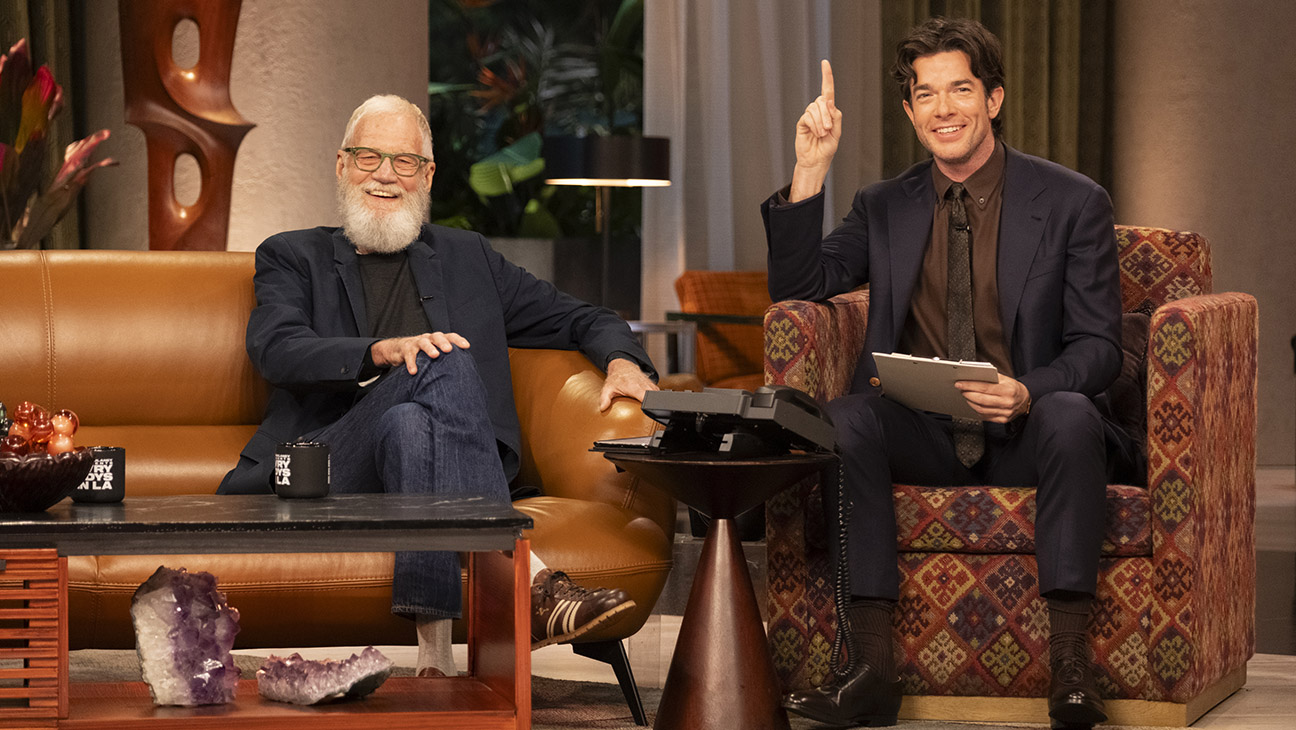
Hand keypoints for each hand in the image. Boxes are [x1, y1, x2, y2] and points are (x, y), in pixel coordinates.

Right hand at [370, 332, 470, 374]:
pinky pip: (409, 355)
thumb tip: (460, 374)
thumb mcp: (434, 353)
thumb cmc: (422, 354)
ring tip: (435, 355)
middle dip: (443, 342)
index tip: (466, 346)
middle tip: (449, 349)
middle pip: (437, 337)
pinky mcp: (406, 348)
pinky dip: (411, 363)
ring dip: (429, 348)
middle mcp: (429, 338)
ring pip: (424, 343)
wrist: (399, 349)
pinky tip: (414, 371)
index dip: (458, 340)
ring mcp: (417, 342)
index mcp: (438, 339)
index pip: (450, 336)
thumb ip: (445, 359)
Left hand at [599, 358, 657, 411]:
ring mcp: (649, 384)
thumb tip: (602, 408)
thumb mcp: (607, 388)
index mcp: (633, 386)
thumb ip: (604, 398)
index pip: (645, 397)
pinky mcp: (652, 384)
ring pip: (657, 395)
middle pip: (654, 397)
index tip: (646, 412)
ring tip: (649, 409)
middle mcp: (643, 385)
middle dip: (652, 405)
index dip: (647, 405)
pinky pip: (657, 392)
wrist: (623, 366)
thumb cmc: (616, 378)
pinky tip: (650, 402)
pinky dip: (655, 397)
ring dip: (654, 402)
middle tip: (648, 413)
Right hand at [789, 59, 842, 202]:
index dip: (826, 76)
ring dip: (821, 122)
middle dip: (827, 115)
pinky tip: (815, 133)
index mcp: (829, 111)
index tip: (825, 63)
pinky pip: (808, 117)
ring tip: (822, 134)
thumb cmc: (827, 148)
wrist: (816, 161)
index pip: (828, 90)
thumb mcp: (837, 132)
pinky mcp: (802, 122)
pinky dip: (814, 125)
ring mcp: (809, 116)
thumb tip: (829, 101)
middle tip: (828, 130)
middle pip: (823, 101)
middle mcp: (818, 110)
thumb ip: (835, 116)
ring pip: (815, 108)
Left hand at [955, 373, 1030, 422]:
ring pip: (981, 409)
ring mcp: (1005, 413)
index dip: (970, 386)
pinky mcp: (1002, 420)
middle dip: (968, 394)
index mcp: (1008, 389)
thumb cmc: (1012, 387)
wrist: (1025, 400)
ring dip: (970, 402)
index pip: (985, 387)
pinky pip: (985, 416)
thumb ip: (990, 377)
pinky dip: (976, 410)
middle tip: (960, 389)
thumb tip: (972, 375)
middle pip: (981, 400)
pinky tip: (972, 404)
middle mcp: (1007, 402)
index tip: (960, 383)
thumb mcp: (1005, 379)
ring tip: (965, 396)